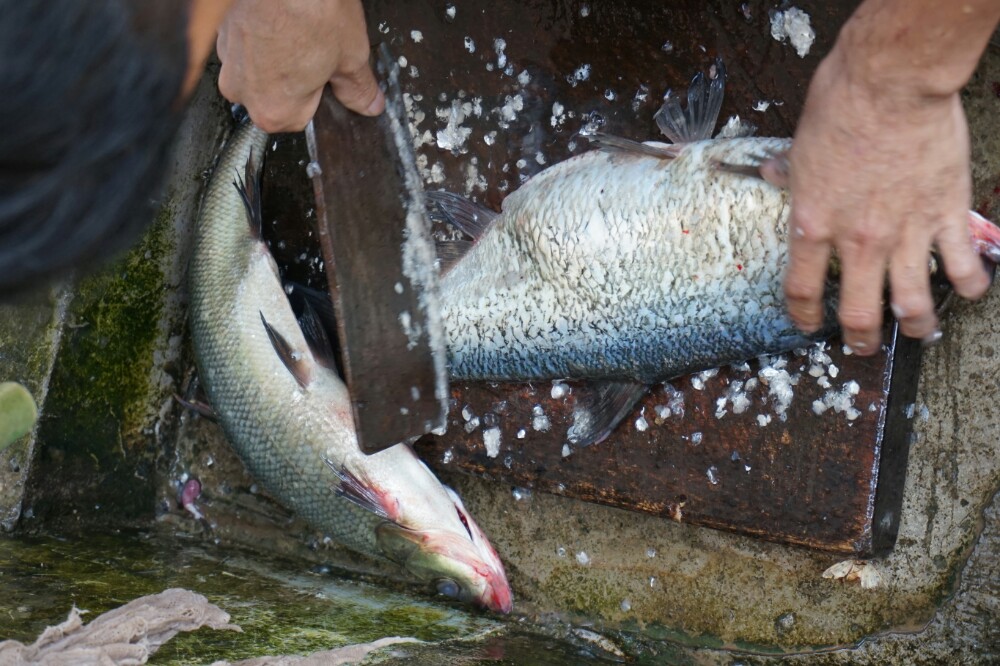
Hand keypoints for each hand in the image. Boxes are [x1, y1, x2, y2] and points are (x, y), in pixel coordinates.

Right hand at [216, 0, 384, 132]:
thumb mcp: (350, 56)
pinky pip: (246, 46)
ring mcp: (228, 61)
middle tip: (319, 50)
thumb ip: (358, 88)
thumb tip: (368, 103)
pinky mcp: (221, 33)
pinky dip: (263, 36)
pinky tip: (282, 19)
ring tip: (301, 31)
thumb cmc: (311, 8)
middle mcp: (243, 92)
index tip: (329, 76)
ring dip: (279, 56)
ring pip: (259, 71)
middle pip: (277, 96)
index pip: (301, 120)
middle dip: (298, 77)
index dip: (320, 96)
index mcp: (274, 110)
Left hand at [763, 46, 990, 354]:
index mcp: (813, 226)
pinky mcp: (945, 215)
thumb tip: (771, 176)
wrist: (891, 85)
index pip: (801, 290)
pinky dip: (969, 284)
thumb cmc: (839, 107)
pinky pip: (961, 265)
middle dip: (860, 338)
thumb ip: (788, 175)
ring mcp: (904, 232)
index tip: (807, 325)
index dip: (803, 316)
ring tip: (919, 332)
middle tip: (862, 347)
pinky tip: (968, 290)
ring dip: (916, 325)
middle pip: (858, 312)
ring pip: (913, 302)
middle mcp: (857, 241)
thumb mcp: (797, 148)